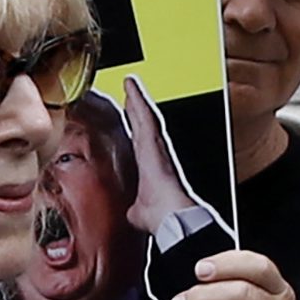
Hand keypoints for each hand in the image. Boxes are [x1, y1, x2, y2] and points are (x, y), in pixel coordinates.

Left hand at [123, 74, 197, 234]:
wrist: (171, 216)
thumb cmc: (160, 216)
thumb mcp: (138, 212)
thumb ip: (134, 208)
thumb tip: (132, 214)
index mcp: (150, 167)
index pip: (140, 142)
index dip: (135, 128)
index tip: (130, 116)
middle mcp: (154, 153)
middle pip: (142, 124)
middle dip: (135, 108)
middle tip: (129, 91)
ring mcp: (155, 145)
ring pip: (145, 115)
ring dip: (137, 98)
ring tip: (130, 83)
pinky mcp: (153, 140)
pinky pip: (144, 114)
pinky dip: (137, 99)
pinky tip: (130, 86)